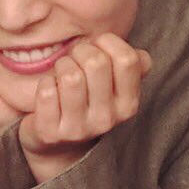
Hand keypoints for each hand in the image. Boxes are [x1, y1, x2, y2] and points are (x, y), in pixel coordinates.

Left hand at [17, 33, 151, 181]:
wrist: (58, 145)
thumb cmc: (87, 102)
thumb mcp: (114, 87)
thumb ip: (133, 67)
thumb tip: (142, 58)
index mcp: (127, 104)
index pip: (127, 60)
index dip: (108, 42)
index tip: (98, 46)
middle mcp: (106, 119)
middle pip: (96, 63)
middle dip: (80, 51)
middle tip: (75, 59)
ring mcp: (78, 129)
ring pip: (71, 76)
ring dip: (62, 66)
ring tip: (61, 73)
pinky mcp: (51, 132)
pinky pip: (47, 91)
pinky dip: (46, 83)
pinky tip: (50, 90)